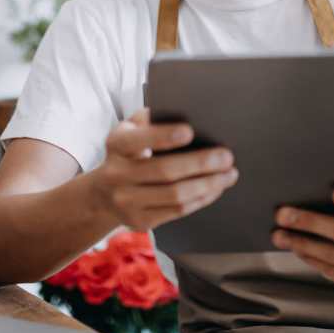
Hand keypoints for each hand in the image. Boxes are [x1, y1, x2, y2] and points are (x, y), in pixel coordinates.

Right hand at [91, 108, 237, 231]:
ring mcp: (126, 201)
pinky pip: (177, 211)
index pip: (139, 140)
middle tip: (226, 156)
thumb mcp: (132, 129)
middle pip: (164, 171)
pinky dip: (201, 199)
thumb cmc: (129, 152)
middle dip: (200, 163)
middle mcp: (116, 174)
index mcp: (116, 144)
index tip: (190, 131)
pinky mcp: (140, 221)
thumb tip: (189, 112)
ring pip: (175, 195)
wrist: (104, 193)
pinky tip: (215, 188)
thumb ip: (152, 119)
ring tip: (228, 174)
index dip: (164, 136)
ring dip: (207, 184)